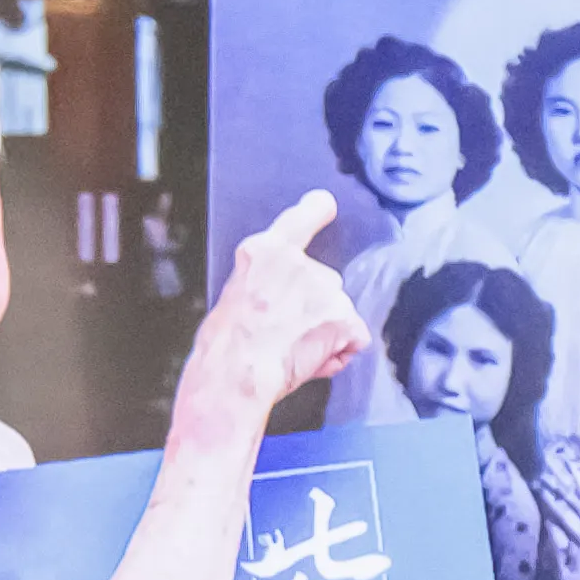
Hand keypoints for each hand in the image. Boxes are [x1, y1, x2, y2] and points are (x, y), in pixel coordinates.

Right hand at [173, 191, 367, 426]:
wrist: (235, 374)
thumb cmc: (224, 346)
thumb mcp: (233, 295)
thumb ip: (263, 283)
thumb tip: (278, 300)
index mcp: (263, 252)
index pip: (302, 217)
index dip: (317, 210)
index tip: (325, 206)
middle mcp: (299, 263)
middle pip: (324, 282)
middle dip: (314, 308)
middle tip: (285, 333)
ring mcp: (325, 289)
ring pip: (338, 312)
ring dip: (325, 332)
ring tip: (293, 351)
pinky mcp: (342, 317)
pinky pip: (355, 337)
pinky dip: (342, 351)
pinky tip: (314, 361)